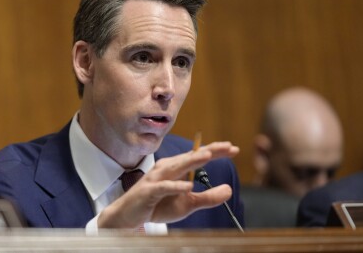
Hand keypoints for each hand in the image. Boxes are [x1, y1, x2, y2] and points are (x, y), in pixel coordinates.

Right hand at [97, 141, 239, 228]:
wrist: (129, 215)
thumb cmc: (157, 205)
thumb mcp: (188, 204)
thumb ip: (207, 197)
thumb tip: (229, 189)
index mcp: (176, 168)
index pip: (198, 156)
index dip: (215, 151)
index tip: (233, 148)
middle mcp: (166, 168)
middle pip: (190, 157)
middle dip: (209, 151)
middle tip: (227, 146)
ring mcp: (157, 178)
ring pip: (177, 167)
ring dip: (192, 160)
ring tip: (208, 156)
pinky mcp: (149, 191)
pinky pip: (164, 187)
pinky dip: (175, 186)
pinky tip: (188, 185)